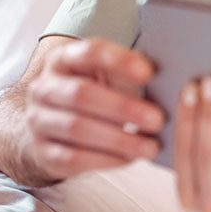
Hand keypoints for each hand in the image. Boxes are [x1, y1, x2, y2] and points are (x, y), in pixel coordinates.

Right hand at [23, 38, 164, 180]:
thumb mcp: (107, 78)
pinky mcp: (43, 152)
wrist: (51, 129)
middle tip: (158, 120)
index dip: (119, 61)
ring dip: (119, 139)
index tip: (149, 73)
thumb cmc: (95, 96)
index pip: (90, 52)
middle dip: (123, 108)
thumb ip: (130, 75)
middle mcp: (45, 87)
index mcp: (65, 60)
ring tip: (151, 147)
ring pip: (77, 128)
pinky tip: (130, 159)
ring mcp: (39, 121)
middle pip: (82, 94)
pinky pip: (74, 157)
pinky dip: (106, 159)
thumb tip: (172, 81)